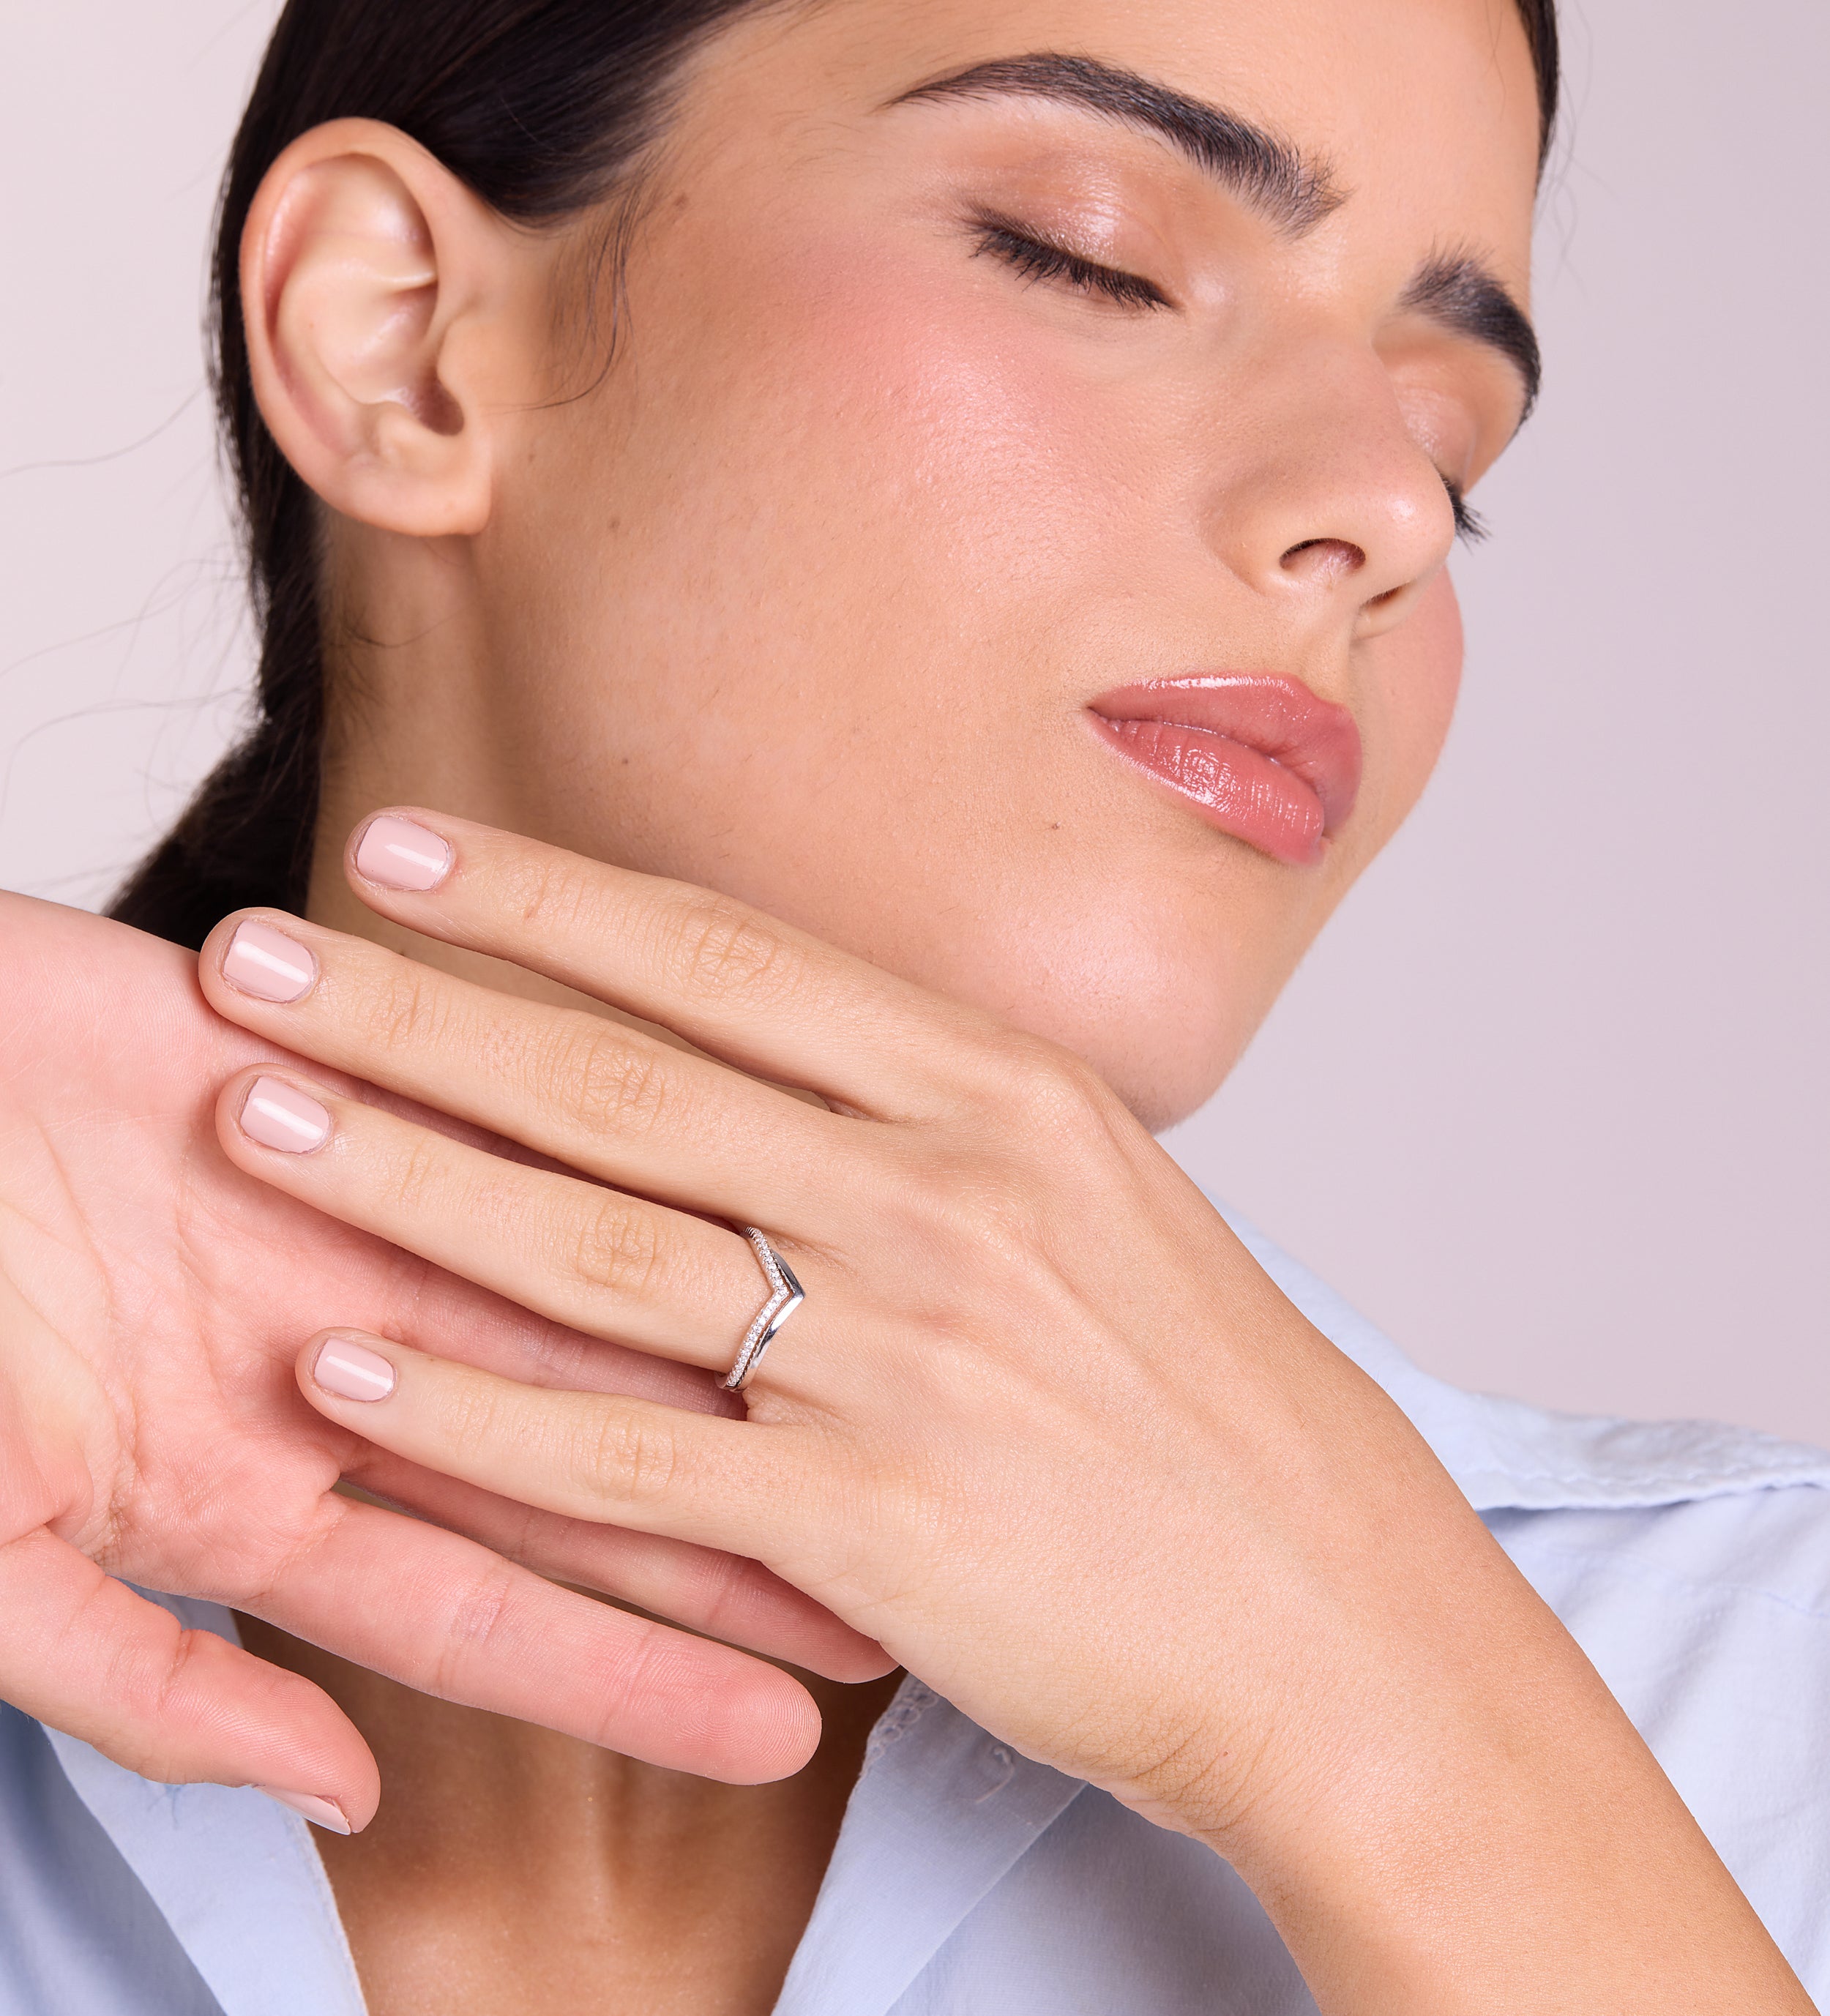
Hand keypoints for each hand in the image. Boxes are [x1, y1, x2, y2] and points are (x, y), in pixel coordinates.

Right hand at [0, 894, 885, 1828]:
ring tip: (870, 1383)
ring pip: (579, 1286)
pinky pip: (510, 1108)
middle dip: (734, 1522)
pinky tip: (747, 1172)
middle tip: (899, 1576)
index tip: (787, 1731)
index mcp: (244, 1488)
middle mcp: (332, 1359)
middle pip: (578, 1460)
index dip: (636, 1672)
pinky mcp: (338, 1071)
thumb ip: (137, 1676)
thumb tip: (330, 1785)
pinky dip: (608, 1138)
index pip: (489, 1606)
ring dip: (713, 1333)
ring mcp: (344, 1219)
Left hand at [197, 812, 1808, 2009]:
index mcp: (1006, 1092)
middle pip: (630, 1078)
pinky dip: (474, 1419)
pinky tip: (350, 1375)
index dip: (550, 899)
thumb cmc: (1208, 1400)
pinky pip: (629, 1460)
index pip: (730, 959)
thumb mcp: (1096, 1195)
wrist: (1333, 1612)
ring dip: (411, 1181)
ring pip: (604, 1244)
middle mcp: (950, 1193)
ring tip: (262, 1125)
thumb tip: (757, 1048)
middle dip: (423, 1009)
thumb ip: (931, 1114)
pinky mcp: (876, 1521)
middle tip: (263, 957)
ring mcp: (911, 1353)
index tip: (412, 851)